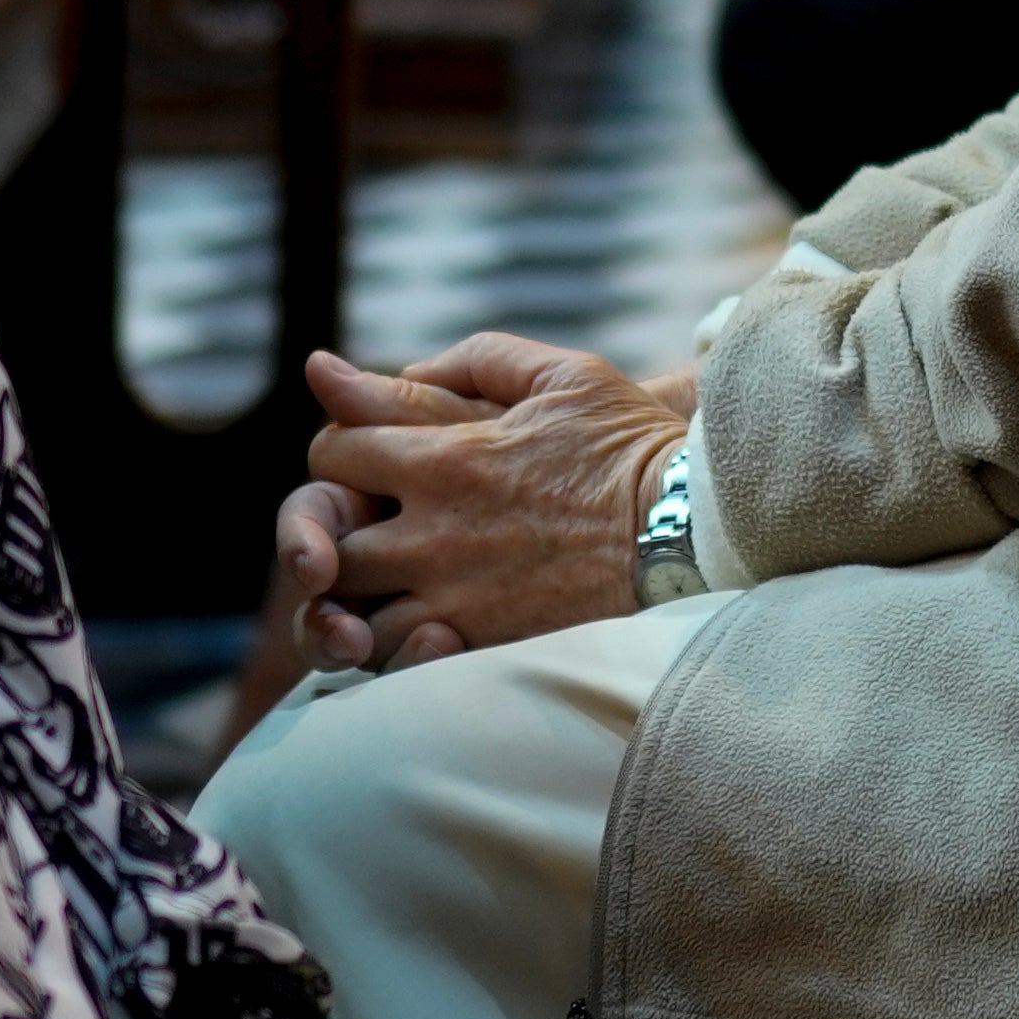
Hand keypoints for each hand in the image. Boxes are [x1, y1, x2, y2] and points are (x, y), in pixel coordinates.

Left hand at [303, 333, 693, 670]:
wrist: (691, 532)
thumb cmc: (632, 448)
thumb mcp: (565, 376)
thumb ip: (478, 360)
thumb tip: (407, 367)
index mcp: (446, 458)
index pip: (334, 453)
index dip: (340, 453)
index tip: (368, 461)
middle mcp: (434, 531)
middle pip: (327, 539)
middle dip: (330, 532)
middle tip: (362, 529)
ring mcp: (454, 595)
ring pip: (351, 611)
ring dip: (354, 597)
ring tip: (379, 585)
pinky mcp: (482, 644)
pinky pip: (400, 659)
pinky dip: (392, 645)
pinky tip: (413, 626)